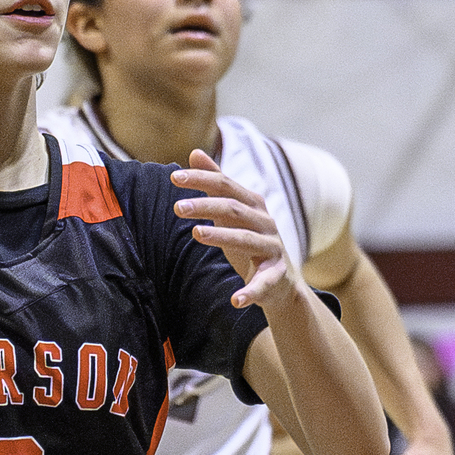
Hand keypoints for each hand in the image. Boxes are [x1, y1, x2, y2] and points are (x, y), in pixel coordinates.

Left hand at [172, 149, 296, 308]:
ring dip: (221, 236)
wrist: (281, 282)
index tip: (173, 177)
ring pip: (246, 239)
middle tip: (177, 207)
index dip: (201, 179)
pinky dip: (250, 291)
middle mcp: (265, 222)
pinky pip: (263, 283)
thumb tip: (194, 153)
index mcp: (253, 204)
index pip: (225, 185)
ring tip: (195, 235)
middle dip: (205, 206)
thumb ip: (216, 184)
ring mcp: (272, 248)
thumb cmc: (250, 241)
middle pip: (234, 208)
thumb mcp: (232, 212)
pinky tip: (235, 300)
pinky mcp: (276, 276)